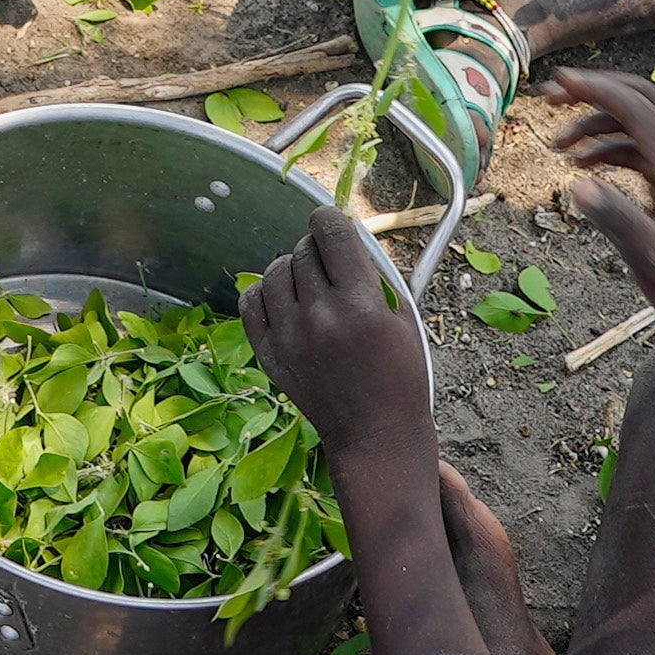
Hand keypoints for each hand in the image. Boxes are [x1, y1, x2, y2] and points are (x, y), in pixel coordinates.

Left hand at [240, 208, 434, 478]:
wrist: (375, 436)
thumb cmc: (400, 376)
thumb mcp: (403, 319)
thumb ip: (373, 275)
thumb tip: (345, 236)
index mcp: (360, 304)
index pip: (331, 232)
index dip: (330, 219)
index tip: (331, 223)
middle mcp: (320, 315)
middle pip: (303, 249)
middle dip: (317, 249)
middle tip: (330, 267)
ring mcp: (290, 335)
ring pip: (275, 270)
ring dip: (292, 269)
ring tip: (310, 286)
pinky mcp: (269, 354)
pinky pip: (251, 301)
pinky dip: (265, 293)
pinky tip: (285, 300)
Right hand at [540, 70, 654, 353]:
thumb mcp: (647, 255)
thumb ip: (615, 217)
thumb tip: (576, 185)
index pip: (635, 108)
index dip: (595, 89)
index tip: (557, 83)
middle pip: (640, 100)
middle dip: (595, 92)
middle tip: (552, 98)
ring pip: (637, 122)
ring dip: (597, 124)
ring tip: (558, 146)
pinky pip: (640, 147)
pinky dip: (609, 147)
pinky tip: (583, 167)